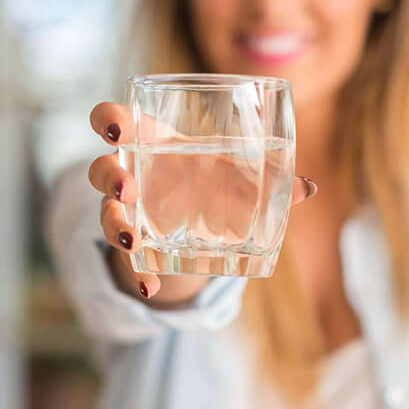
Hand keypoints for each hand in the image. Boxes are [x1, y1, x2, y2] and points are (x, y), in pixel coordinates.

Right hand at [88, 101, 317, 303]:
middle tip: (129, 189)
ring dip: (115, 224)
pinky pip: (125, 257)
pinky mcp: (134, 241)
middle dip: (109, 176)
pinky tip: (150, 287)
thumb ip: (267, 179)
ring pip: (105, 212)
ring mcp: (128, 209)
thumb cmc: (212, 179)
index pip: (113, 121)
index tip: (118, 132)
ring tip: (134, 239)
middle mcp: (132, 173)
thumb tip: (308, 188)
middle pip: (100, 168)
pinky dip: (136, 273)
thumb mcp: (236, 176)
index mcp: (151, 141)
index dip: (107, 121)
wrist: (199, 218)